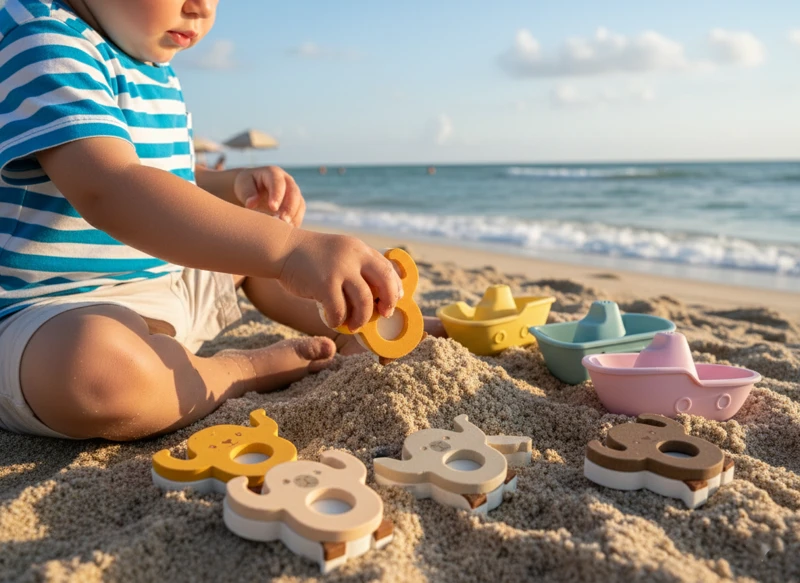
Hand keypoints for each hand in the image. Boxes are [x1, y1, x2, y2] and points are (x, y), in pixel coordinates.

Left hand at [234, 166, 305, 226]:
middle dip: (289, 207)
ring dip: (294, 216)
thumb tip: (251, 204)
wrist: (253, 188)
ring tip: (286, 228)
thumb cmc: (246, 186)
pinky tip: (288, 230)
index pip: (278, 182)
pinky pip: (300, 212)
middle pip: (293, 192)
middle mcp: (286, 181)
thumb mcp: (243, 186)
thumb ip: (247, 193)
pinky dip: (295, 221)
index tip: (273, 208)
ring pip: (299, 203)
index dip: (277, 195)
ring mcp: (293, 192)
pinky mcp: (296, 203)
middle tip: (282, 221)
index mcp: (273, 173)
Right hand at [277, 230, 403, 331]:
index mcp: (360, 249)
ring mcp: (339, 269)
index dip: (395, 288)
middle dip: (388, 302)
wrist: (282, 248)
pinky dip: (338, 320)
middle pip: (385, 282)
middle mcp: (354, 257)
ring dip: (361, 318)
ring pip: (364, 301)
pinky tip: (333, 321)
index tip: (393, 301)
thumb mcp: (340, 252)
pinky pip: (339, 310)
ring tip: (354, 325)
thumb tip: (378, 296)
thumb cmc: (311, 257)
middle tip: (383, 315)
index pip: (388, 268)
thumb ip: (358, 267)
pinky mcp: (324, 284)